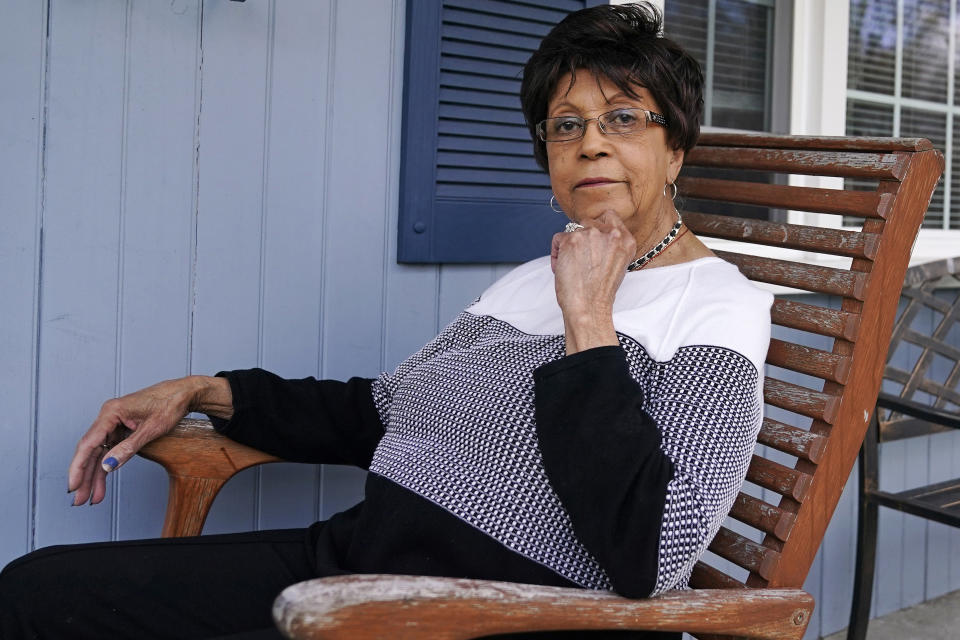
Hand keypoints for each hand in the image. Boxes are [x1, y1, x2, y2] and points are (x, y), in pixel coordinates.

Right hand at [67, 376, 229, 505]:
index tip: (73, 485)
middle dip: (84, 477)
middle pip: (90, 450)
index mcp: (111, 412)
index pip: (88, 443)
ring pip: (98, 453)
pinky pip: (109, 450)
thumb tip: (108, 466)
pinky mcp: (121, 429)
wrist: (182, 393)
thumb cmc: (169, 404)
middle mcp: (108, 417)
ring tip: (91, 498)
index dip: (78, 467)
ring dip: (94, 476)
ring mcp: (113, 423)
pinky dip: (107, 466)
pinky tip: (102, 483)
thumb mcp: (151, 429)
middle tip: (78, 499)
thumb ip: (128, 448)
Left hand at [550, 210, 636, 353]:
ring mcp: (591, 235)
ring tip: (571, 266)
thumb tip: (594, 235)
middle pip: (588, 222)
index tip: (591, 241)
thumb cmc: (600, 292)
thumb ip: (611, 246)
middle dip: (581, 238)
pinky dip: (556, 253)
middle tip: (580, 259)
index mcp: (626, 240)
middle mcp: (611, 234)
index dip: (597, 227)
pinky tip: (561, 268)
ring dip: (568, 246)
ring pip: (572, 230)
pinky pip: (558, 238)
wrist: (589, 307)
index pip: (610, 216)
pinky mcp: (572, 240)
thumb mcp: (617, 264)